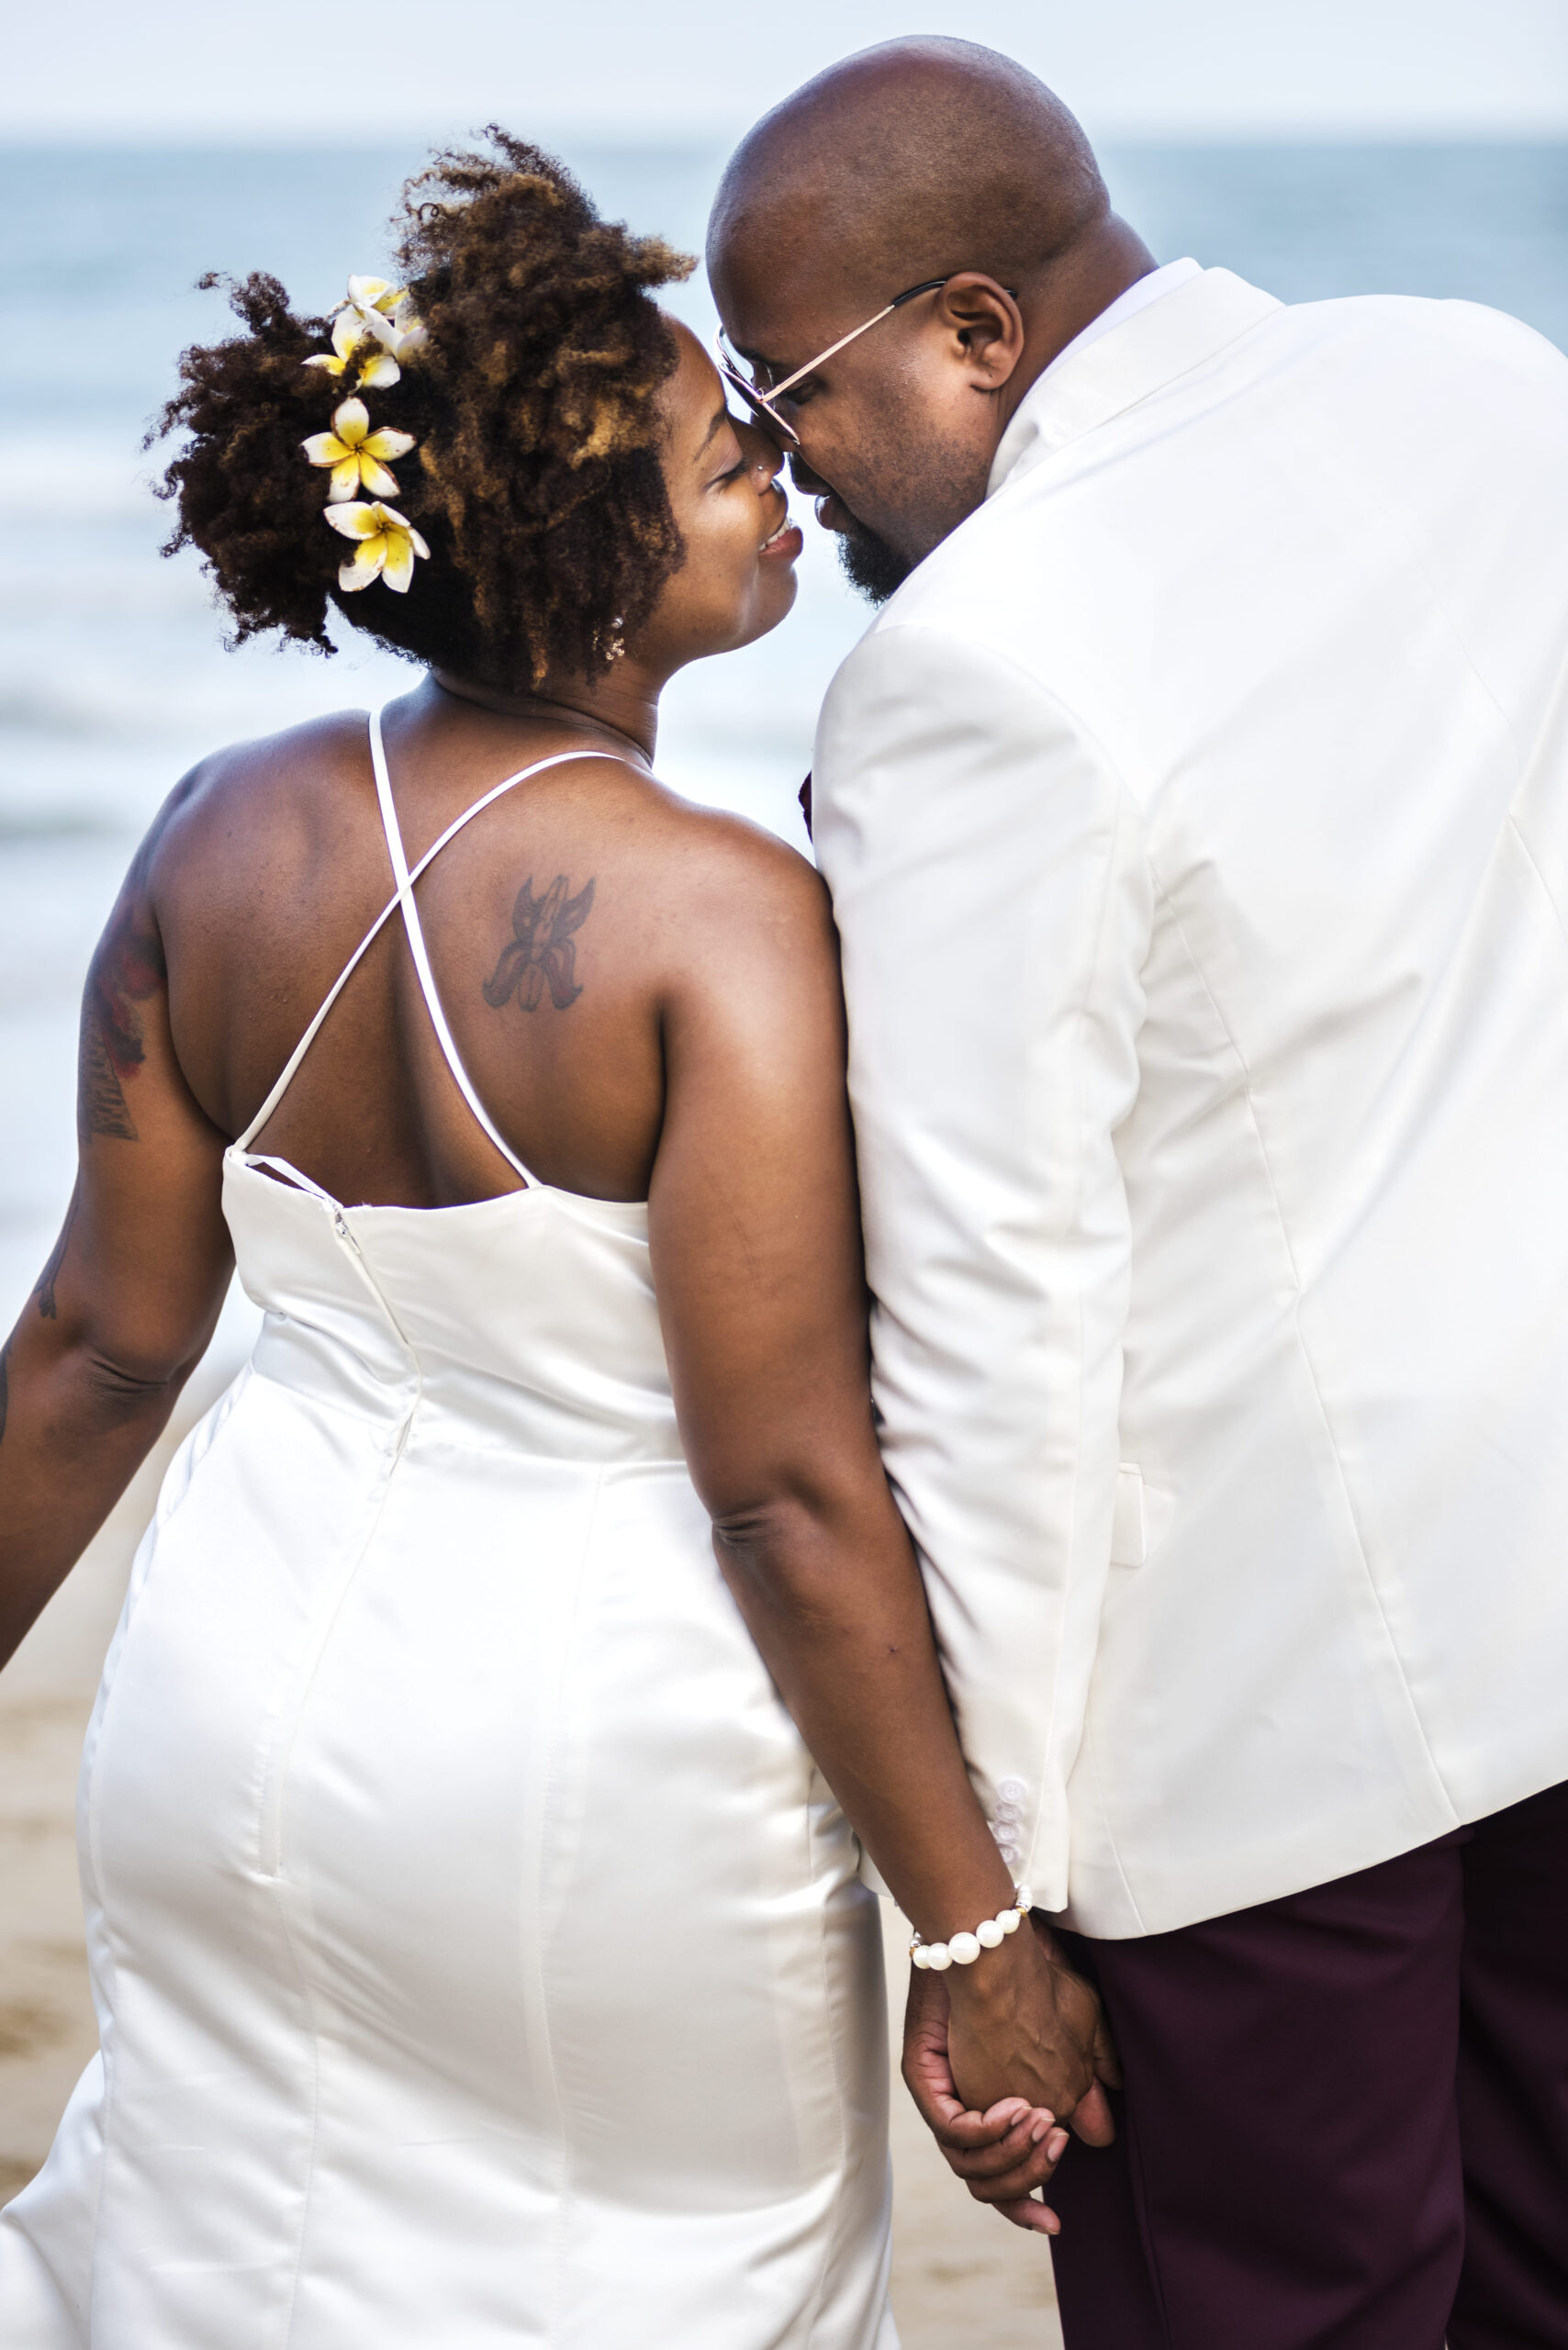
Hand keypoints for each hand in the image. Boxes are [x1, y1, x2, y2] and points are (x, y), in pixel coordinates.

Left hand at [902, 1924, 1120, 2232]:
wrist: (987, 1941)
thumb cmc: (1030, 1977)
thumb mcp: (1075, 2027)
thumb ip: (1090, 2077)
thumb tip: (1107, 2124)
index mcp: (993, 2107)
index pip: (1006, 2179)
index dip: (1028, 2206)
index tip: (1056, 2222)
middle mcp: (963, 2112)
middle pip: (990, 2184)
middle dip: (1029, 2178)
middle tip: (1059, 2145)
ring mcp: (943, 2101)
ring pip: (972, 2170)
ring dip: (1013, 2156)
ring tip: (1043, 2124)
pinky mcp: (927, 2084)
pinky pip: (954, 2134)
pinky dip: (988, 2133)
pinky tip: (1018, 2108)